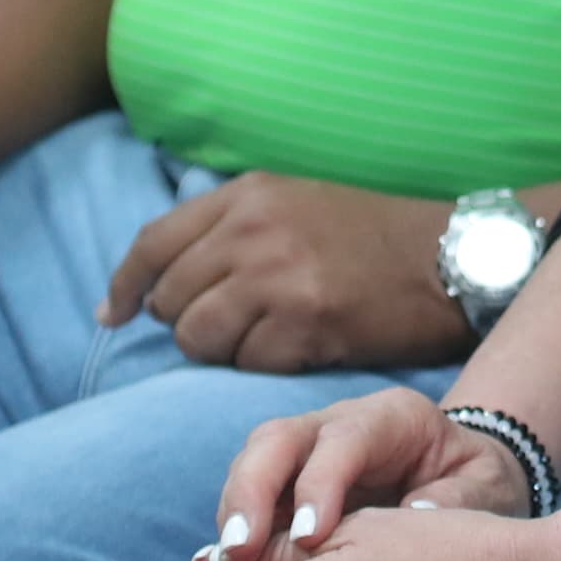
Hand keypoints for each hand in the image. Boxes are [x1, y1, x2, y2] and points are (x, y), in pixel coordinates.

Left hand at [99, 174, 471, 372]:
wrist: (448, 257)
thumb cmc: (369, 236)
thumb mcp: (293, 202)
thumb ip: (228, 229)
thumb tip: (149, 284)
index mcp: (247, 194)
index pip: (153, 243)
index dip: (125, 285)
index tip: (113, 315)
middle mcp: (254, 231)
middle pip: (170, 298)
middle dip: (187, 322)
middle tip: (229, 326)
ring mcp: (278, 277)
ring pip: (198, 338)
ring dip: (221, 350)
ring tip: (263, 337)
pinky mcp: (304, 324)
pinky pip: (247, 363)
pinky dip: (263, 365)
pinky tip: (297, 347)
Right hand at [208, 386, 521, 560]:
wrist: (462, 478)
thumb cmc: (474, 483)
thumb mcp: (485, 489)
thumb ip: (458, 501)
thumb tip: (417, 518)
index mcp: (393, 417)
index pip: (343, 439)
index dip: (318, 484)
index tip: (307, 538)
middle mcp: (339, 423)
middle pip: (278, 438)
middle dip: (252, 491)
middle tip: (241, 551)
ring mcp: (307, 450)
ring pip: (253, 462)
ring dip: (235, 512)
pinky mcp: (288, 482)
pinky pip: (249, 497)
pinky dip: (238, 530)